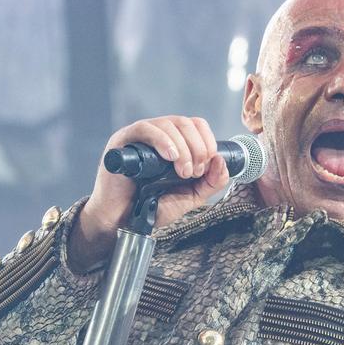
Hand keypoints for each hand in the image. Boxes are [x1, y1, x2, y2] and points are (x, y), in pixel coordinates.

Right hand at [69, 116, 229, 271]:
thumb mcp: (191, 195)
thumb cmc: (152, 206)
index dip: (207, 141)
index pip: (196, 125)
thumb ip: (211, 182)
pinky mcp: (122, 142)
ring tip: (182, 172)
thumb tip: (221, 161)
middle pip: (185, 123)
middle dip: (197, 148)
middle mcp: (157, 135)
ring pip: (168, 125)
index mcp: (173, 143)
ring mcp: (139, 136)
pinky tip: (170, 157)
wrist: (123, 222)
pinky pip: (145, 129)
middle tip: (193, 172)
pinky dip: (163, 141)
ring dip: (183, 149)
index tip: (207, 166)